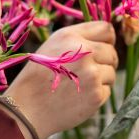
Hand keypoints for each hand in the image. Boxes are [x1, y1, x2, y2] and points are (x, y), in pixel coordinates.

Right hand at [1, 22, 117, 138]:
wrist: (26, 109)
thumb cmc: (37, 78)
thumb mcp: (51, 47)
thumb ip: (77, 40)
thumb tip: (104, 41)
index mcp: (70, 36)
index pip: (106, 29)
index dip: (107, 40)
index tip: (103, 48)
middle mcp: (84, 52)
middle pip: (111, 52)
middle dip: (105, 62)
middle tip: (89, 73)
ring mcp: (92, 74)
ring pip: (112, 72)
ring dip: (101, 80)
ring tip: (79, 86)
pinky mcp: (96, 94)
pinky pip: (107, 90)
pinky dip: (96, 95)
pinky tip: (78, 98)